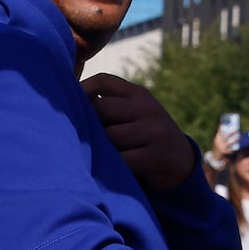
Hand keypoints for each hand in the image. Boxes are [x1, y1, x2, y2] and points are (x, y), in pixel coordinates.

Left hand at [81, 74, 196, 194]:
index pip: (104, 81)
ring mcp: (154, 130)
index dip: (82, 90)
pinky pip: (122, 159)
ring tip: (107, 155)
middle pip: (102, 108)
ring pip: (109, 135)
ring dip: (103, 148)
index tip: (68, 105)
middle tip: (92, 138)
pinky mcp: (155, 155)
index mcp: (139, 94)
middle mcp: (147, 108)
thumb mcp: (134, 113)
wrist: (180, 162)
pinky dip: (114, 166)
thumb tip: (70, 102)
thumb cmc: (145, 136)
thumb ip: (111, 104)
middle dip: (92, 124)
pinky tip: (116, 168)